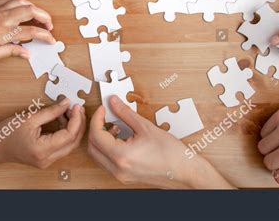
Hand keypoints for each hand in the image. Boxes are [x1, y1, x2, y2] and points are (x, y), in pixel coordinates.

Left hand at [0, 0, 54, 60]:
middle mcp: (2, 17)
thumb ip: (10, 52)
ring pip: (23, 2)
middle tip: (49, 26)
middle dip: (44, 17)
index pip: (31, 32)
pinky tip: (24, 9)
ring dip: (35, 8)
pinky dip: (23, 2)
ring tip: (39, 18)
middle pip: (31, 11)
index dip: (44, 36)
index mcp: (3, 32)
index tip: (51, 40)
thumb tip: (27, 53)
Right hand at [0, 99, 85, 168]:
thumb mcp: (30, 118)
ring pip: (69, 145)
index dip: (76, 120)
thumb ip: (51, 111)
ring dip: (72, 128)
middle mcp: (47, 159)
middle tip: (77, 108)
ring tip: (68, 112)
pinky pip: (62, 146)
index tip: (76, 107)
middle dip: (78, 123)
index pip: (69, 135)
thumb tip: (66, 103)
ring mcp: (47, 161)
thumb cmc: (7, 133)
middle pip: (73, 142)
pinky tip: (62, 120)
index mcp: (42, 150)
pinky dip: (65, 133)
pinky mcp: (46, 158)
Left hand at [88, 96, 232, 188]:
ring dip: (101, 139)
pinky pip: (107, 161)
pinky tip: (121, 138)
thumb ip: (126, 113)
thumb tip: (113, 102)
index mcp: (121, 156)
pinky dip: (108, 148)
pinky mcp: (125, 176)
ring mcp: (120, 175)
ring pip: (98, 156)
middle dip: (95, 129)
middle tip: (104, 115)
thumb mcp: (146, 127)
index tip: (103, 109)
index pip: (96, 135)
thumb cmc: (171, 153)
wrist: (185, 172)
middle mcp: (117, 169)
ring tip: (115, 127)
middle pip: (92, 147)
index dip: (97, 119)